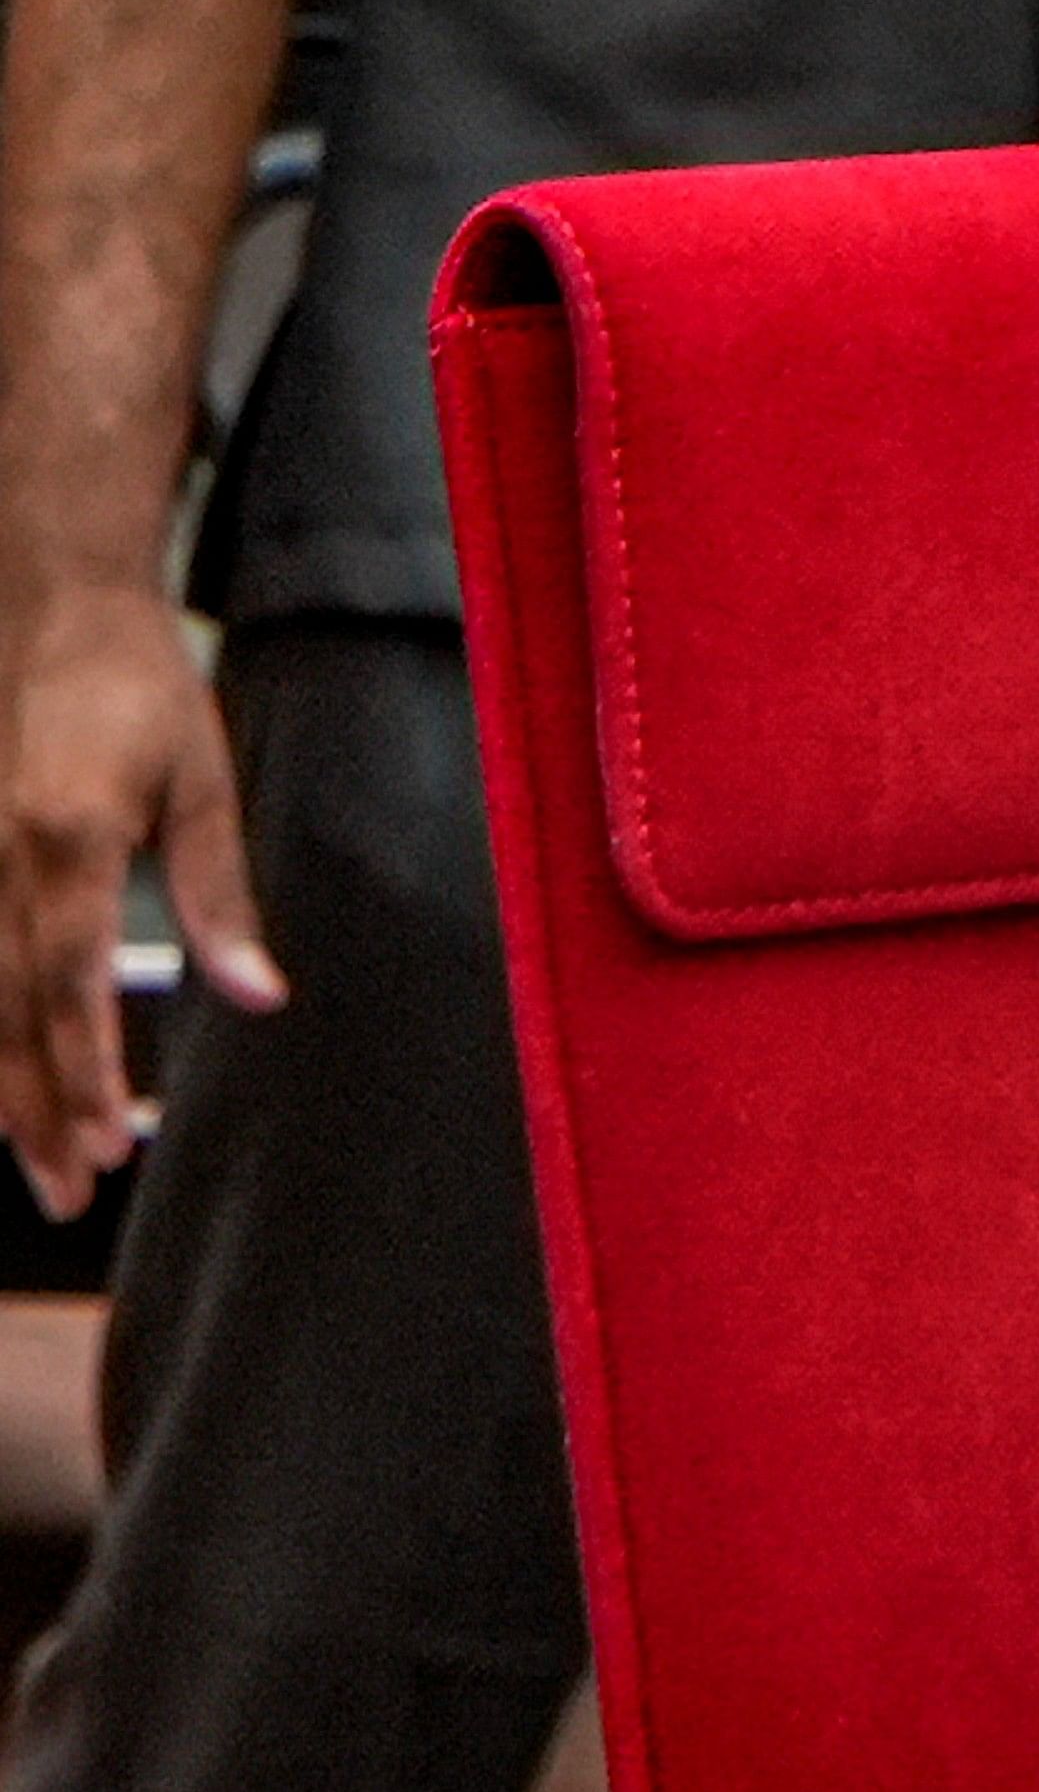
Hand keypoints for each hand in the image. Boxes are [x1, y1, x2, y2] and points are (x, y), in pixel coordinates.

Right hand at [0, 577, 280, 1215]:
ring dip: (1, 1086)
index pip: (70, 980)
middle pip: (10, 1009)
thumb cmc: (136, 686)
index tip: (108, 1139)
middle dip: (38, 1108)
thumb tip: (260, 996)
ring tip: (38, 1164)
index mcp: (64, 837)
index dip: (85, 1067)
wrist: (49, 599)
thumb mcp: (201, 781)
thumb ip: (218, 894)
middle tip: (72, 1192)